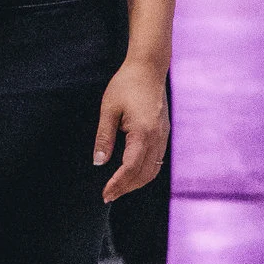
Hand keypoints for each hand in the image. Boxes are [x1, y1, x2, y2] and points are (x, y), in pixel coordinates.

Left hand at [94, 59, 170, 202]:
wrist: (149, 68)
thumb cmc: (126, 84)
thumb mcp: (109, 109)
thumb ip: (104, 137)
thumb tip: (98, 161)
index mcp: (143, 133)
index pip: (130, 168)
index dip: (118, 184)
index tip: (105, 194)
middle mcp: (157, 138)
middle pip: (144, 174)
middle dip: (127, 188)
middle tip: (109, 195)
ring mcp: (163, 136)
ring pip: (153, 169)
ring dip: (137, 182)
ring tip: (119, 188)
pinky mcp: (164, 133)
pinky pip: (157, 160)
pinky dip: (145, 171)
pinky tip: (132, 172)